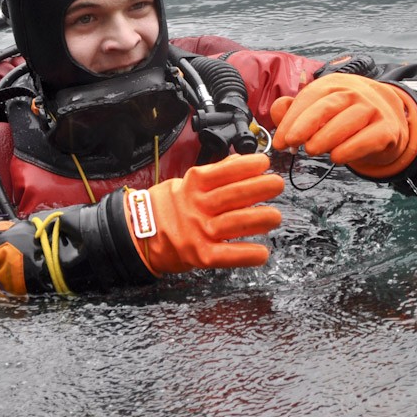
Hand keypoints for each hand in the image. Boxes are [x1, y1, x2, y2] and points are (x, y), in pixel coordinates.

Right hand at [125, 153, 283, 273]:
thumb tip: (239, 161)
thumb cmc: (166, 206)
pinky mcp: (199, 255)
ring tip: (276, 216)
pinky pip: (226, 255)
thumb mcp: (185, 182)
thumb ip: (213, 174)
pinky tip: (262, 253)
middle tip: (278, 184)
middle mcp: (196, 206)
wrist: (138, 233)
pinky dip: (246, 254)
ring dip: (259, 219)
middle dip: (259, 188)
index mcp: (193, 185)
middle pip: (232, 195)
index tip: (264, 162)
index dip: (245, 166)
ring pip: (233, 223)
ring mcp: (198, 231)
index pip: (223, 172)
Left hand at [271, 74, 416, 170]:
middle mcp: (354, 92)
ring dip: (327, 136)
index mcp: (333, 84)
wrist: (387, 119)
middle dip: (306, 124)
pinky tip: (336, 158)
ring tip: (311, 151)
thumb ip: (294, 111)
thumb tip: (277, 110)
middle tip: (292, 143)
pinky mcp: (388, 129)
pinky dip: (352, 148)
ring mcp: (373, 109)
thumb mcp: (319, 110)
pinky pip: (370, 138)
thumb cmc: (344, 115)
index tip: (280, 141)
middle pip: (328, 106)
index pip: (309, 98)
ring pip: (349, 120)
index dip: (291, 119)